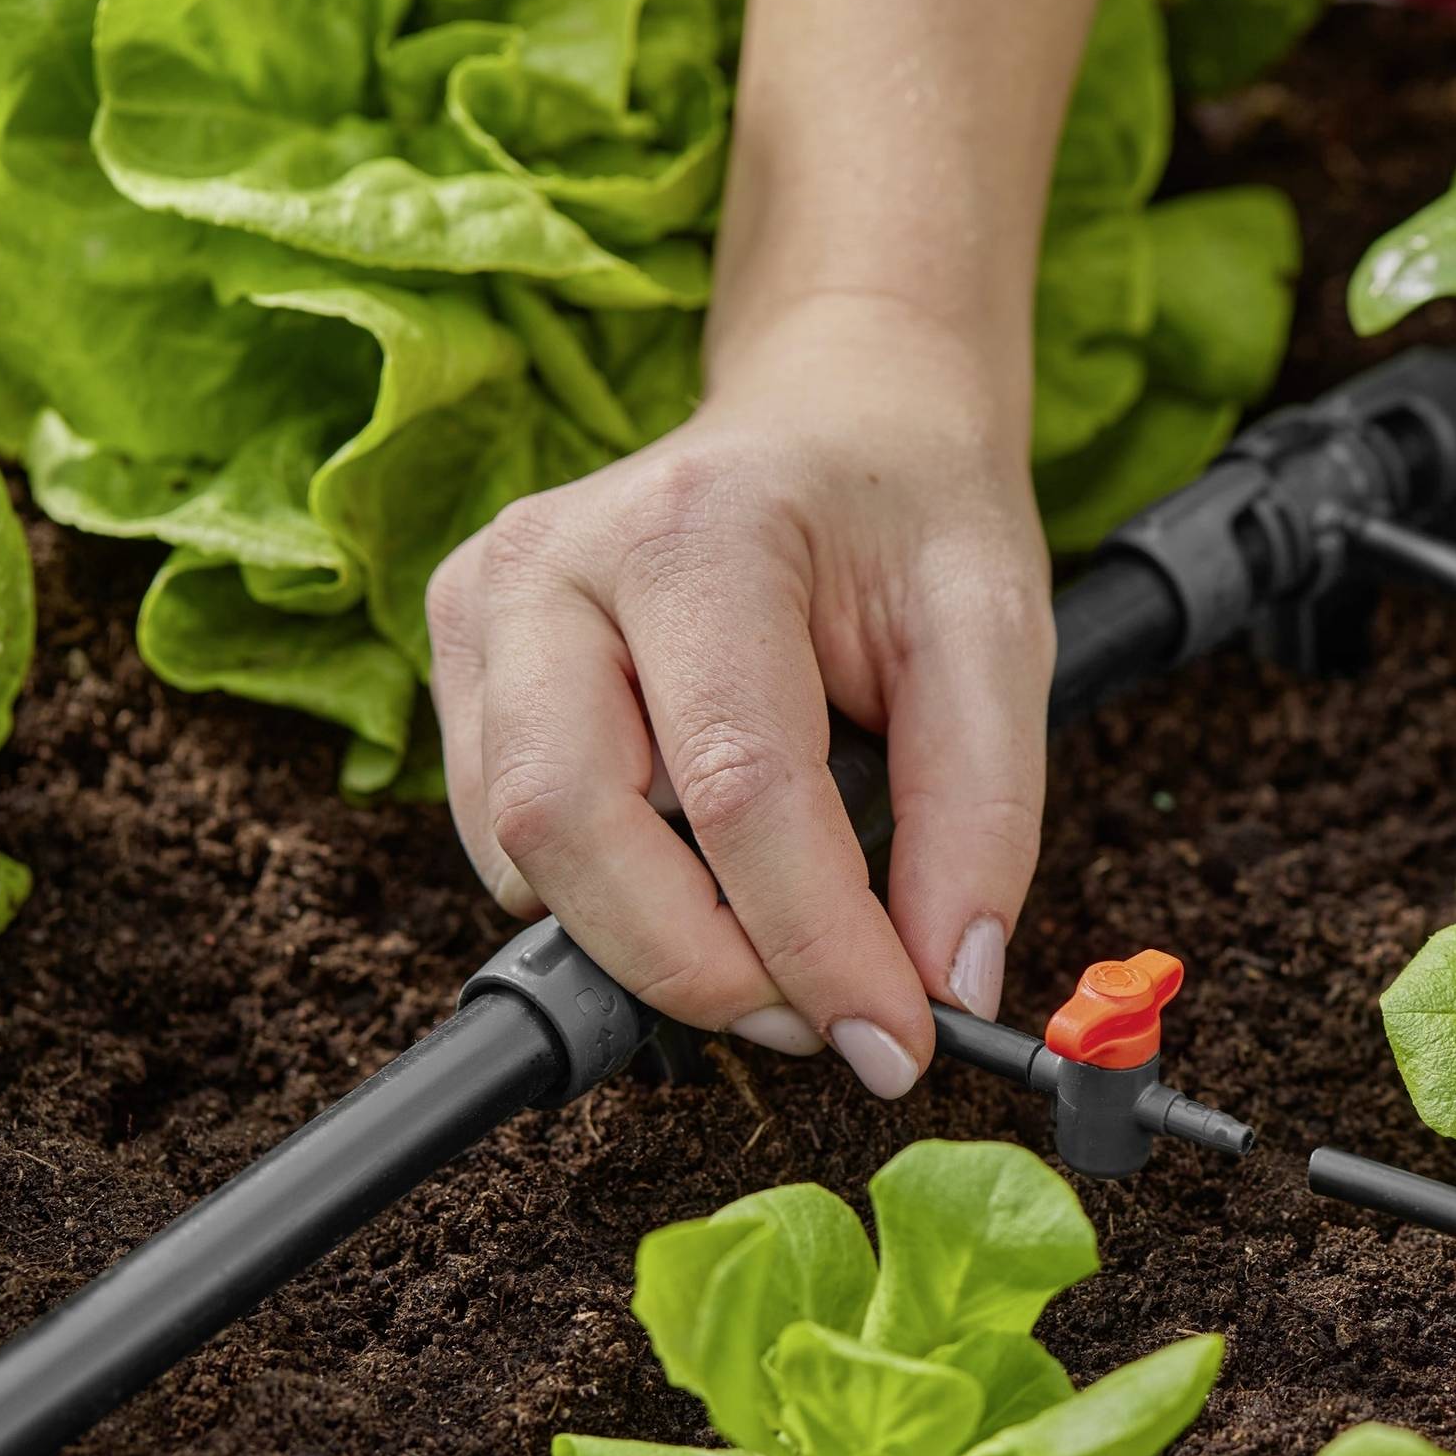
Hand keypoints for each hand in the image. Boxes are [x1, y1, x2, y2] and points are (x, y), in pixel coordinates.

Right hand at [424, 291, 1052, 1094]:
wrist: (837, 412)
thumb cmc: (911, 516)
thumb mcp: (996, 637)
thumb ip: (981, 816)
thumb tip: (950, 986)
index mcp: (700, 528)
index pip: (738, 787)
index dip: (817, 947)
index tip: (898, 1043)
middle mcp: (553, 559)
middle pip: (573, 826)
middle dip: (700, 967)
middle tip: (823, 1021)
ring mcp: (481, 605)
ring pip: (521, 850)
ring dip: (652, 944)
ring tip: (781, 944)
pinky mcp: (459, 654)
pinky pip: (505, 838)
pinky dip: (608, 897)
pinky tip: (703, 870)